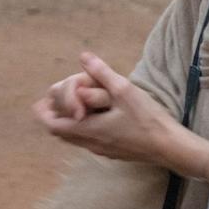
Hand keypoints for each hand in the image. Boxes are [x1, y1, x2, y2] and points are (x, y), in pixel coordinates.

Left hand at [32, 53, 208, 171]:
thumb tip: (83, 56)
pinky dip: (82, 129)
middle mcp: (92, 144)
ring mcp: (103, 151)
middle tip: (50, 103)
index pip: (53, 126)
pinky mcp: (114, 152)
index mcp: (89, 130)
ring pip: (75, 139)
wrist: (170, 148)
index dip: (43, 114)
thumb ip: (101, 73)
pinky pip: (88, 141)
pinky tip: (92, 119)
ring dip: (68, 124)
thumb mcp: (124, 91)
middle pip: (62, 133)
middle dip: (54, 117)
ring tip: (68, 109)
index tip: (38, 103)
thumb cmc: (148, 119)